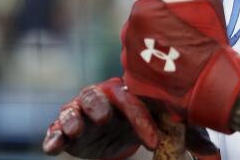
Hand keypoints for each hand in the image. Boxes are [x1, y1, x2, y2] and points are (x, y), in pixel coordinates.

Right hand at [42, 78, 156, 158]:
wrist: (114, 135)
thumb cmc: (132, 122)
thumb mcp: (149, 121)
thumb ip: (164, 122)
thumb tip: (188, 134)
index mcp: (119, 91)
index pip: (130, 101)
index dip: (142, 120)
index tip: (153, 143)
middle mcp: (95, 98)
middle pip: (92, 97)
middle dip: (97, 106)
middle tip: (103, 118)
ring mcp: (77, 114)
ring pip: (70, 112)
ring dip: (72, 121)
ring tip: (75, 131)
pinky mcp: (63, 131)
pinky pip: (54, 131)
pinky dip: (52, 138)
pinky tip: (51, 148)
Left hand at [121, 0, 239, 133]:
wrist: (212, 83)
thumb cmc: (211, 40)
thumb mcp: (210, 4)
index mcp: (142, 12)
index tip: (170, 5)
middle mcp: (129, 35)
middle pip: (139, 22)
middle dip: (153, 23)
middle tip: (175, 29)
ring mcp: (129, 60)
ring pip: (137, 45)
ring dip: (150, 44)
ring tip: (173, 50)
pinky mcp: (133, 82)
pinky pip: (139, 68)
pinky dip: (150, 67)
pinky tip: (169, 68)